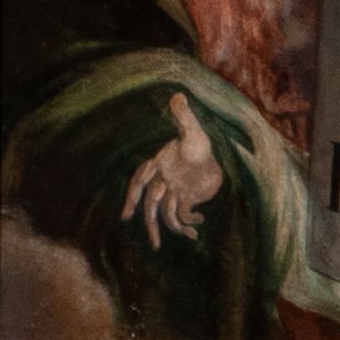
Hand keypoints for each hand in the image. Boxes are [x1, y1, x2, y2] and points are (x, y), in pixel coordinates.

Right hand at [122, 89, 222, 246]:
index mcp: (159, 165)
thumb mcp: (194, 130)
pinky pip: (183, 214)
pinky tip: (198, 224)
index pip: (142, 180)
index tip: (126, 214)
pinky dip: (190, 222)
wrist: (212, 155)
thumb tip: (178, 96)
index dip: (133, 195)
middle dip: (149, 223)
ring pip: (166, 214)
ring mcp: (174, 192)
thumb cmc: (199, 142)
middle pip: (151, 204)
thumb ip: (184, 116)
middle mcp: (163, 181)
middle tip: (152, 243)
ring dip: (170, 229)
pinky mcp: (186, 199)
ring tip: (174, 242)